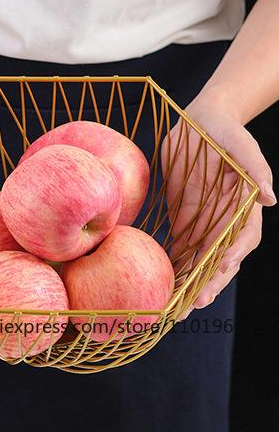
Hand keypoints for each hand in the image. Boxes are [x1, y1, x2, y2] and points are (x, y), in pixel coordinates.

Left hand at [161, 97, 274, 315]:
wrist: (199, 123)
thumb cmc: (224, 131)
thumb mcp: (242, 146)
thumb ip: (255, 170)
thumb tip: (270, 199)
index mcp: (243, 207)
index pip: (243, 238)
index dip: (234, 254)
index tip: (222, 266)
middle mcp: (225, 221)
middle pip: (221, 260)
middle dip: (210, 283)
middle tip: (195, 303)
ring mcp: (205, 224)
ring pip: (201, 262)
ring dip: (190, 286)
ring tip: (177, 309)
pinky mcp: (184, 222)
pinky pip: (180, 251)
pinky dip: (174, 269)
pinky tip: (163, 288)